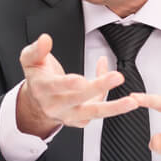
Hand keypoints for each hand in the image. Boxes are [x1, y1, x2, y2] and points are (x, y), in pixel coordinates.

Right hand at [16, 34, 138, 136]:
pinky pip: (97, 110)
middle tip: (117, 77)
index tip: (80, 80)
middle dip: (99, 88)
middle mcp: (54, 106)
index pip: (54, 87)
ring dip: (114, 108)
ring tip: (131, 102)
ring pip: (92, 112)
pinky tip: (116, 86)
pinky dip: (110, 100)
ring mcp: (68, 115)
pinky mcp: (80, 121)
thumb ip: (37, 49)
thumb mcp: (30, 60)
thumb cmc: (37, 77)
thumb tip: (45, 40)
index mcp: (41, 89)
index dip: (67, 84)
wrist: (36, 102)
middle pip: (78, 99)